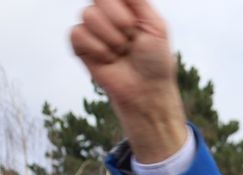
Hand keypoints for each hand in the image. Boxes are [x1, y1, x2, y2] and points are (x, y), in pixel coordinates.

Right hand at [70, 0, 187, 161]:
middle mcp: (106, 14)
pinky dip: (98, 49)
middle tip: (132, 40)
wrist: (146, 89)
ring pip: (88, 15)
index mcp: (125, 7)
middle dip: (121, 22)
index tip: (136, 25)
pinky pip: (78, 33)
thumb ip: (138, 1)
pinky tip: (108, 59)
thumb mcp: (156, 26)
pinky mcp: (79, 45)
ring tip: (121, 51)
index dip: (123, 10)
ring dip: (112, 38)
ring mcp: (91, 28)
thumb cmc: (155, 59)